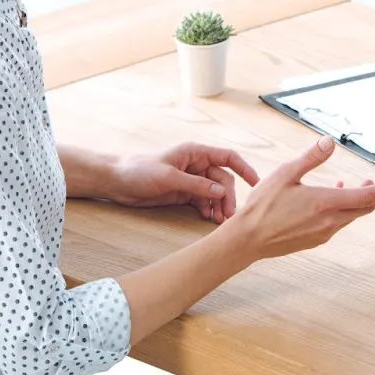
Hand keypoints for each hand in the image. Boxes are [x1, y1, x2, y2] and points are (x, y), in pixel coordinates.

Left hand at [108, 144, 260, 221]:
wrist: (117, 182)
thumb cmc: (140, 171)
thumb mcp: (169, 177)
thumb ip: (196, 185)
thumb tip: (222, 192)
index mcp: (196, 153)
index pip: (228, 157)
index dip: (244, 168)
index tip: (256, 183)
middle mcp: (197, 165)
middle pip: (223, 180)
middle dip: (228, 197)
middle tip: (228, 216)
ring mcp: (192, 180)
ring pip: (215, 193)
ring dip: (219, 206)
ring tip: (219, 221)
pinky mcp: (185, 193)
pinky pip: (204, 201)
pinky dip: (209, 209)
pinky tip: (208, 218)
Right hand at [228, 137, 374, 258]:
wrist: (247, 240)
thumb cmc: (263, 207)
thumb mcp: (285, 174)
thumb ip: (311, 158)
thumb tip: (329, 142)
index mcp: (325, 204)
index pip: (367, 196)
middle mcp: (329, 221)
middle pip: (364, 208)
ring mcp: (323, 233)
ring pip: (351, 216)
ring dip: (359, 202)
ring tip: (357, 186)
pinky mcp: (315, 239)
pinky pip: (338, 223)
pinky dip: (343, 210)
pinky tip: (331, 200)